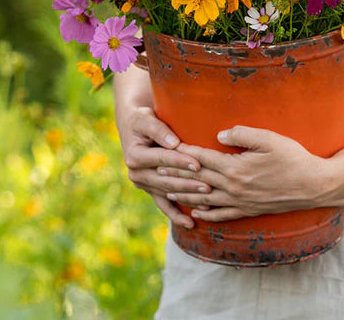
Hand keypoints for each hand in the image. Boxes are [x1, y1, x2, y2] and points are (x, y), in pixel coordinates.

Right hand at [117, 105, 211, 228]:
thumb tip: (173, 143)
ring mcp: (143, 184)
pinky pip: (164, 205)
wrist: (133, 128)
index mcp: (135, 156)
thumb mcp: (146, 119)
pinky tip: (190, 224)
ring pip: (168, 193)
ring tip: (207, 201)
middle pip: (167, 180)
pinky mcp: (150, 190)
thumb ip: (158, 130)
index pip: (162, 159)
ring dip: (187, 198)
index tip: (197, 163)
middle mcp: (136, 174)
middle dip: (188, 183)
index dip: (180, 161)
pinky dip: (176, 215)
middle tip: (209, 185)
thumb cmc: (143, 119)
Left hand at [159, 126, 323, 221]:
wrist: (314, 185)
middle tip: (156, 169)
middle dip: (176, 174)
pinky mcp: (249, 210)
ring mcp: (240, 202)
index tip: (167, 147)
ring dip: (184, 195)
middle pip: (198, 180)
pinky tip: (195, 213)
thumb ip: (243, 134)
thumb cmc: (293, 158)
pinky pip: (222, 215)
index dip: (183, 152)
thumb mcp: (269, 139)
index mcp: (236, 168)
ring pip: (205, 199)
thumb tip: (219, 135)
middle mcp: (234, 188)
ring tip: (166, 191)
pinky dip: (206, 214)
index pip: (202, 158)